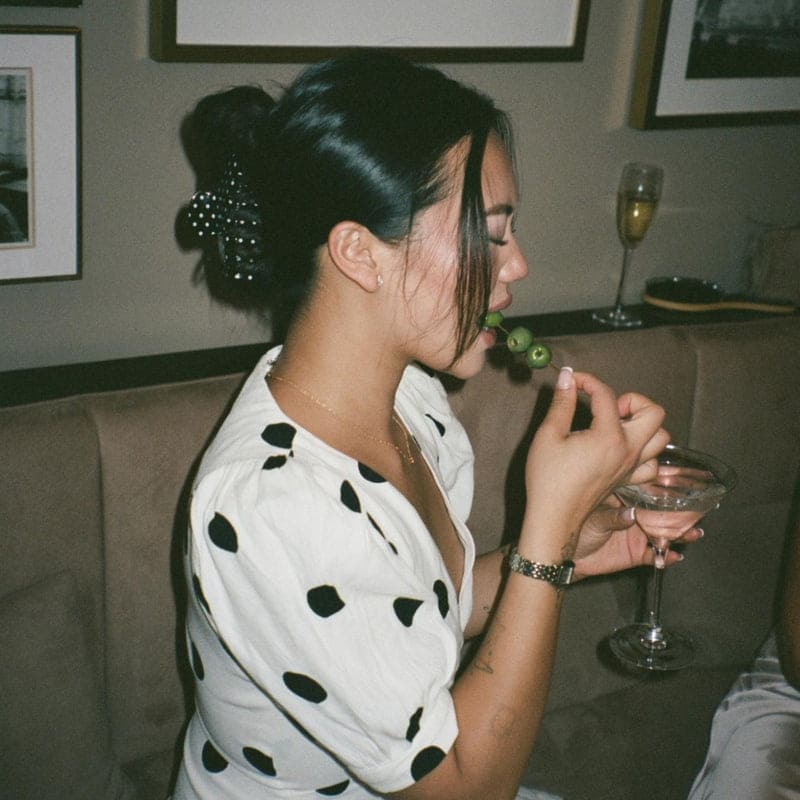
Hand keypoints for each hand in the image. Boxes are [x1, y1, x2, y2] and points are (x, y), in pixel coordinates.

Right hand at [520, 368, 668, 558]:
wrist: (554, 518)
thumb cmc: (548, 480)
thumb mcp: (548, 435)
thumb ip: (561, 403)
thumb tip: (567, 378)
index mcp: (609, 437)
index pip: (606, 395)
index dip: (588, 381)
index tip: (573, 380)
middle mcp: (628, 451)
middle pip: (653, 412)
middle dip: (632, 401)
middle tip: (606, 407)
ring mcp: (631, 467)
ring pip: (660, 437)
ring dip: (643, 424)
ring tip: (616, 425)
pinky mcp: (628, 480)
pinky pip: (652, 463)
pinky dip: (645, 451)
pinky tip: (622, 448)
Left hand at [571, 496, 703, 577]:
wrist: (569, 556)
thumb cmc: (576, 527)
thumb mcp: (594, 518)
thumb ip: (613, 517)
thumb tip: (631, 515)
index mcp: (625, 497)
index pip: (649, 488)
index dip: (667, 485)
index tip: (686, 483)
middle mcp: (636, 513)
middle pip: (663, 510)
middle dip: (682, 511)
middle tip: (697, 511)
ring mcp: (638, 533)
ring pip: (665, 532)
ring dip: (681, 533)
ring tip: (693, 533)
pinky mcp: (637, 553)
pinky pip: (657, 554)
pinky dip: (667, 556)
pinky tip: (674, 555)